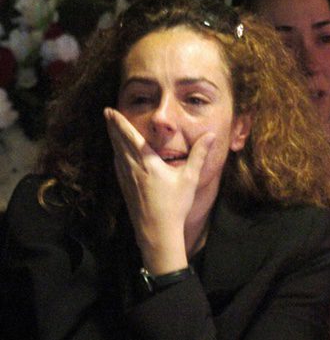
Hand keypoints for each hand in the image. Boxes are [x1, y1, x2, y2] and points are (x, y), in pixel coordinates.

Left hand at [104, 107, 214, 273]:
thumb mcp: (190, 178)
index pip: (130, 137)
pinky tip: (117, 155)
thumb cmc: (175, 205)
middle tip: (106, 113)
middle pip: (119, 142)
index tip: (110, 110)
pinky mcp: (125, 189)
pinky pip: (118, 166)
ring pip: (116, 154)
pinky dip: (116, 155)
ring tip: (111, 130)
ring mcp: (127, 179)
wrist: (157, 232)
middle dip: (113, 127)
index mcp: (148, 162)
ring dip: (113, 140)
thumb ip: (199, 154)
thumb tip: (210, 135)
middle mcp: (133, 168)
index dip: (119, 122)